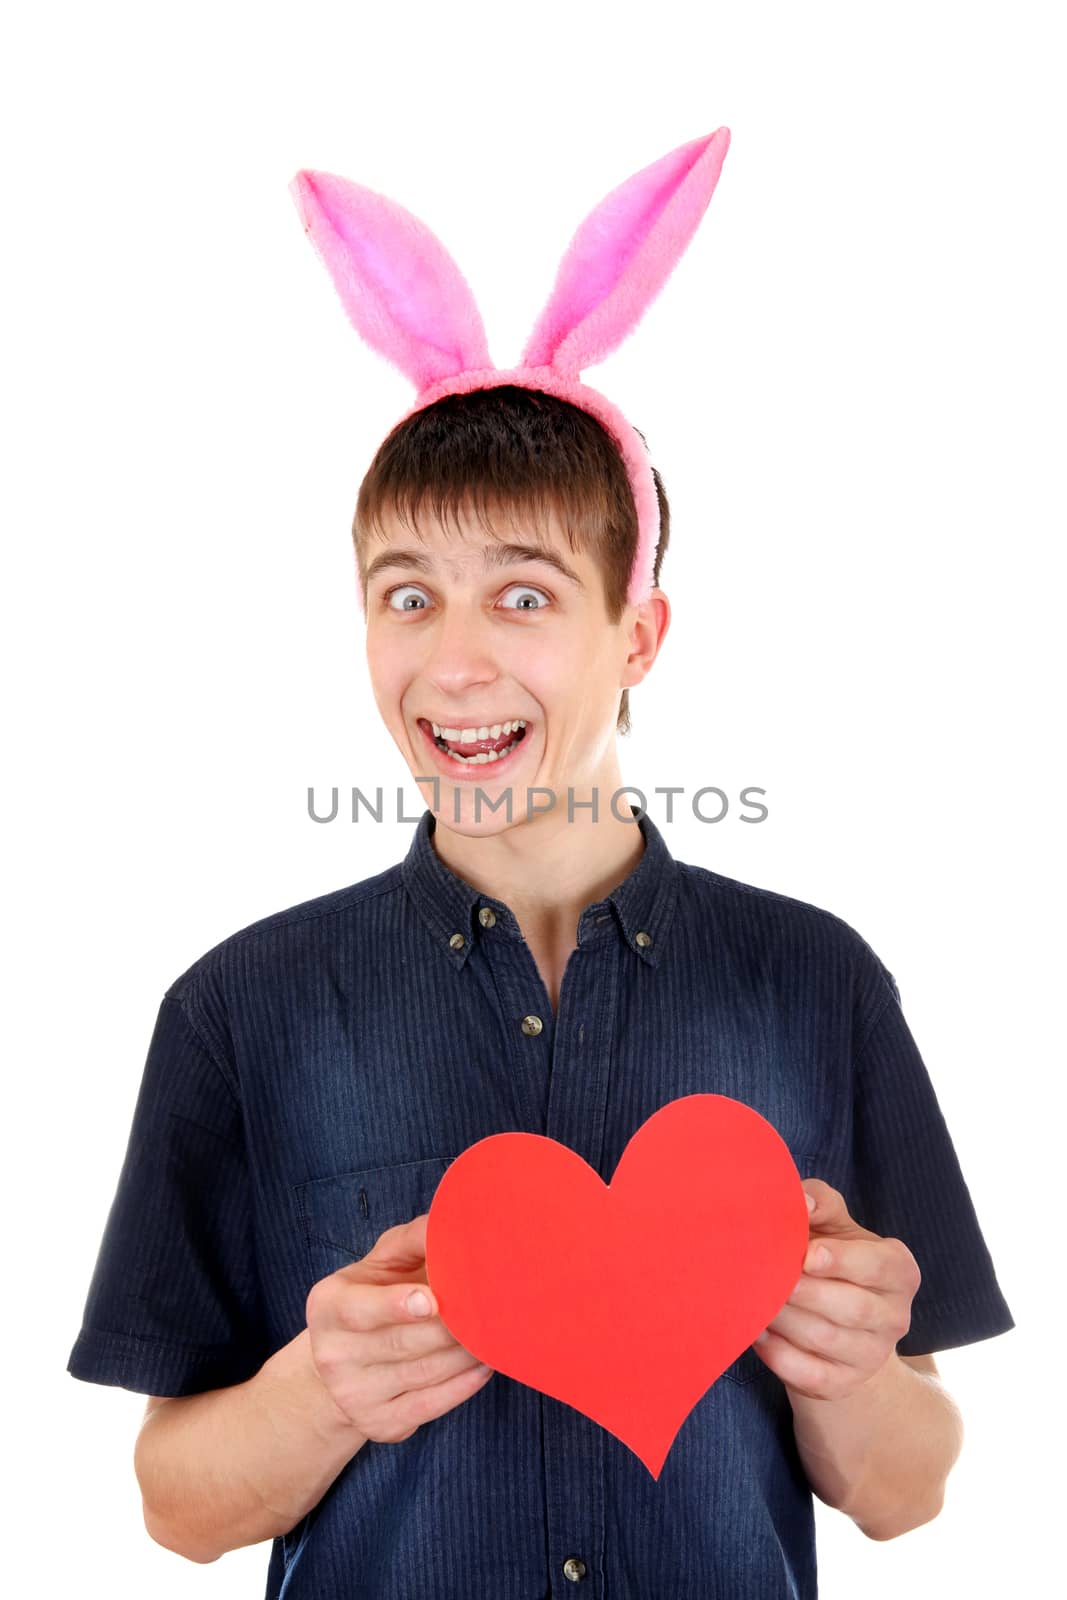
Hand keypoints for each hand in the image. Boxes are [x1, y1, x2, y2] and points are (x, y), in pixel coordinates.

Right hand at [305, 1212, 492, 1441]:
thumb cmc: (375, 1294)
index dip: (396, 1305)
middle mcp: (332, 1354)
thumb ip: (415, 1239)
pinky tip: (484, 1364)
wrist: (344, 1361)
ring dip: (466, 1353)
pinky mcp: (379, 1425)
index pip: (359, 1309)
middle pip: (403, 1343)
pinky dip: (464, 1384)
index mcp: (327, 1305)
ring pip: (424, 1373)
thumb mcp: (383, 1260)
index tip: (433, 1300)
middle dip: (451, 1326)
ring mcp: (353, 1395)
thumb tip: (455, 1224)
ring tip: (495, 1332)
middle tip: (491, 1309)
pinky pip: (431, 1405)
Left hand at [751, 1179, 921, 1399]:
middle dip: (804, 1292)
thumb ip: (819, 1202)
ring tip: (752, 1298)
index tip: (805, 1254)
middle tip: (766, 1276)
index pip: (878, 1265)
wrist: (833, 1314)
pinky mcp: (844, 1383)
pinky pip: (810, 1375)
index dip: (842, 1260)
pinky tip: (756, 1331)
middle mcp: (896, 1317)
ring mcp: (873, 1355)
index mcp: (899, 1270)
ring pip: (826, 1340)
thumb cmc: (829, 1253)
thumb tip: (800, 1203)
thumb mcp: (832, 1222)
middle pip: (852, 1308)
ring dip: (784, 1319)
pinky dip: (778, 1354)